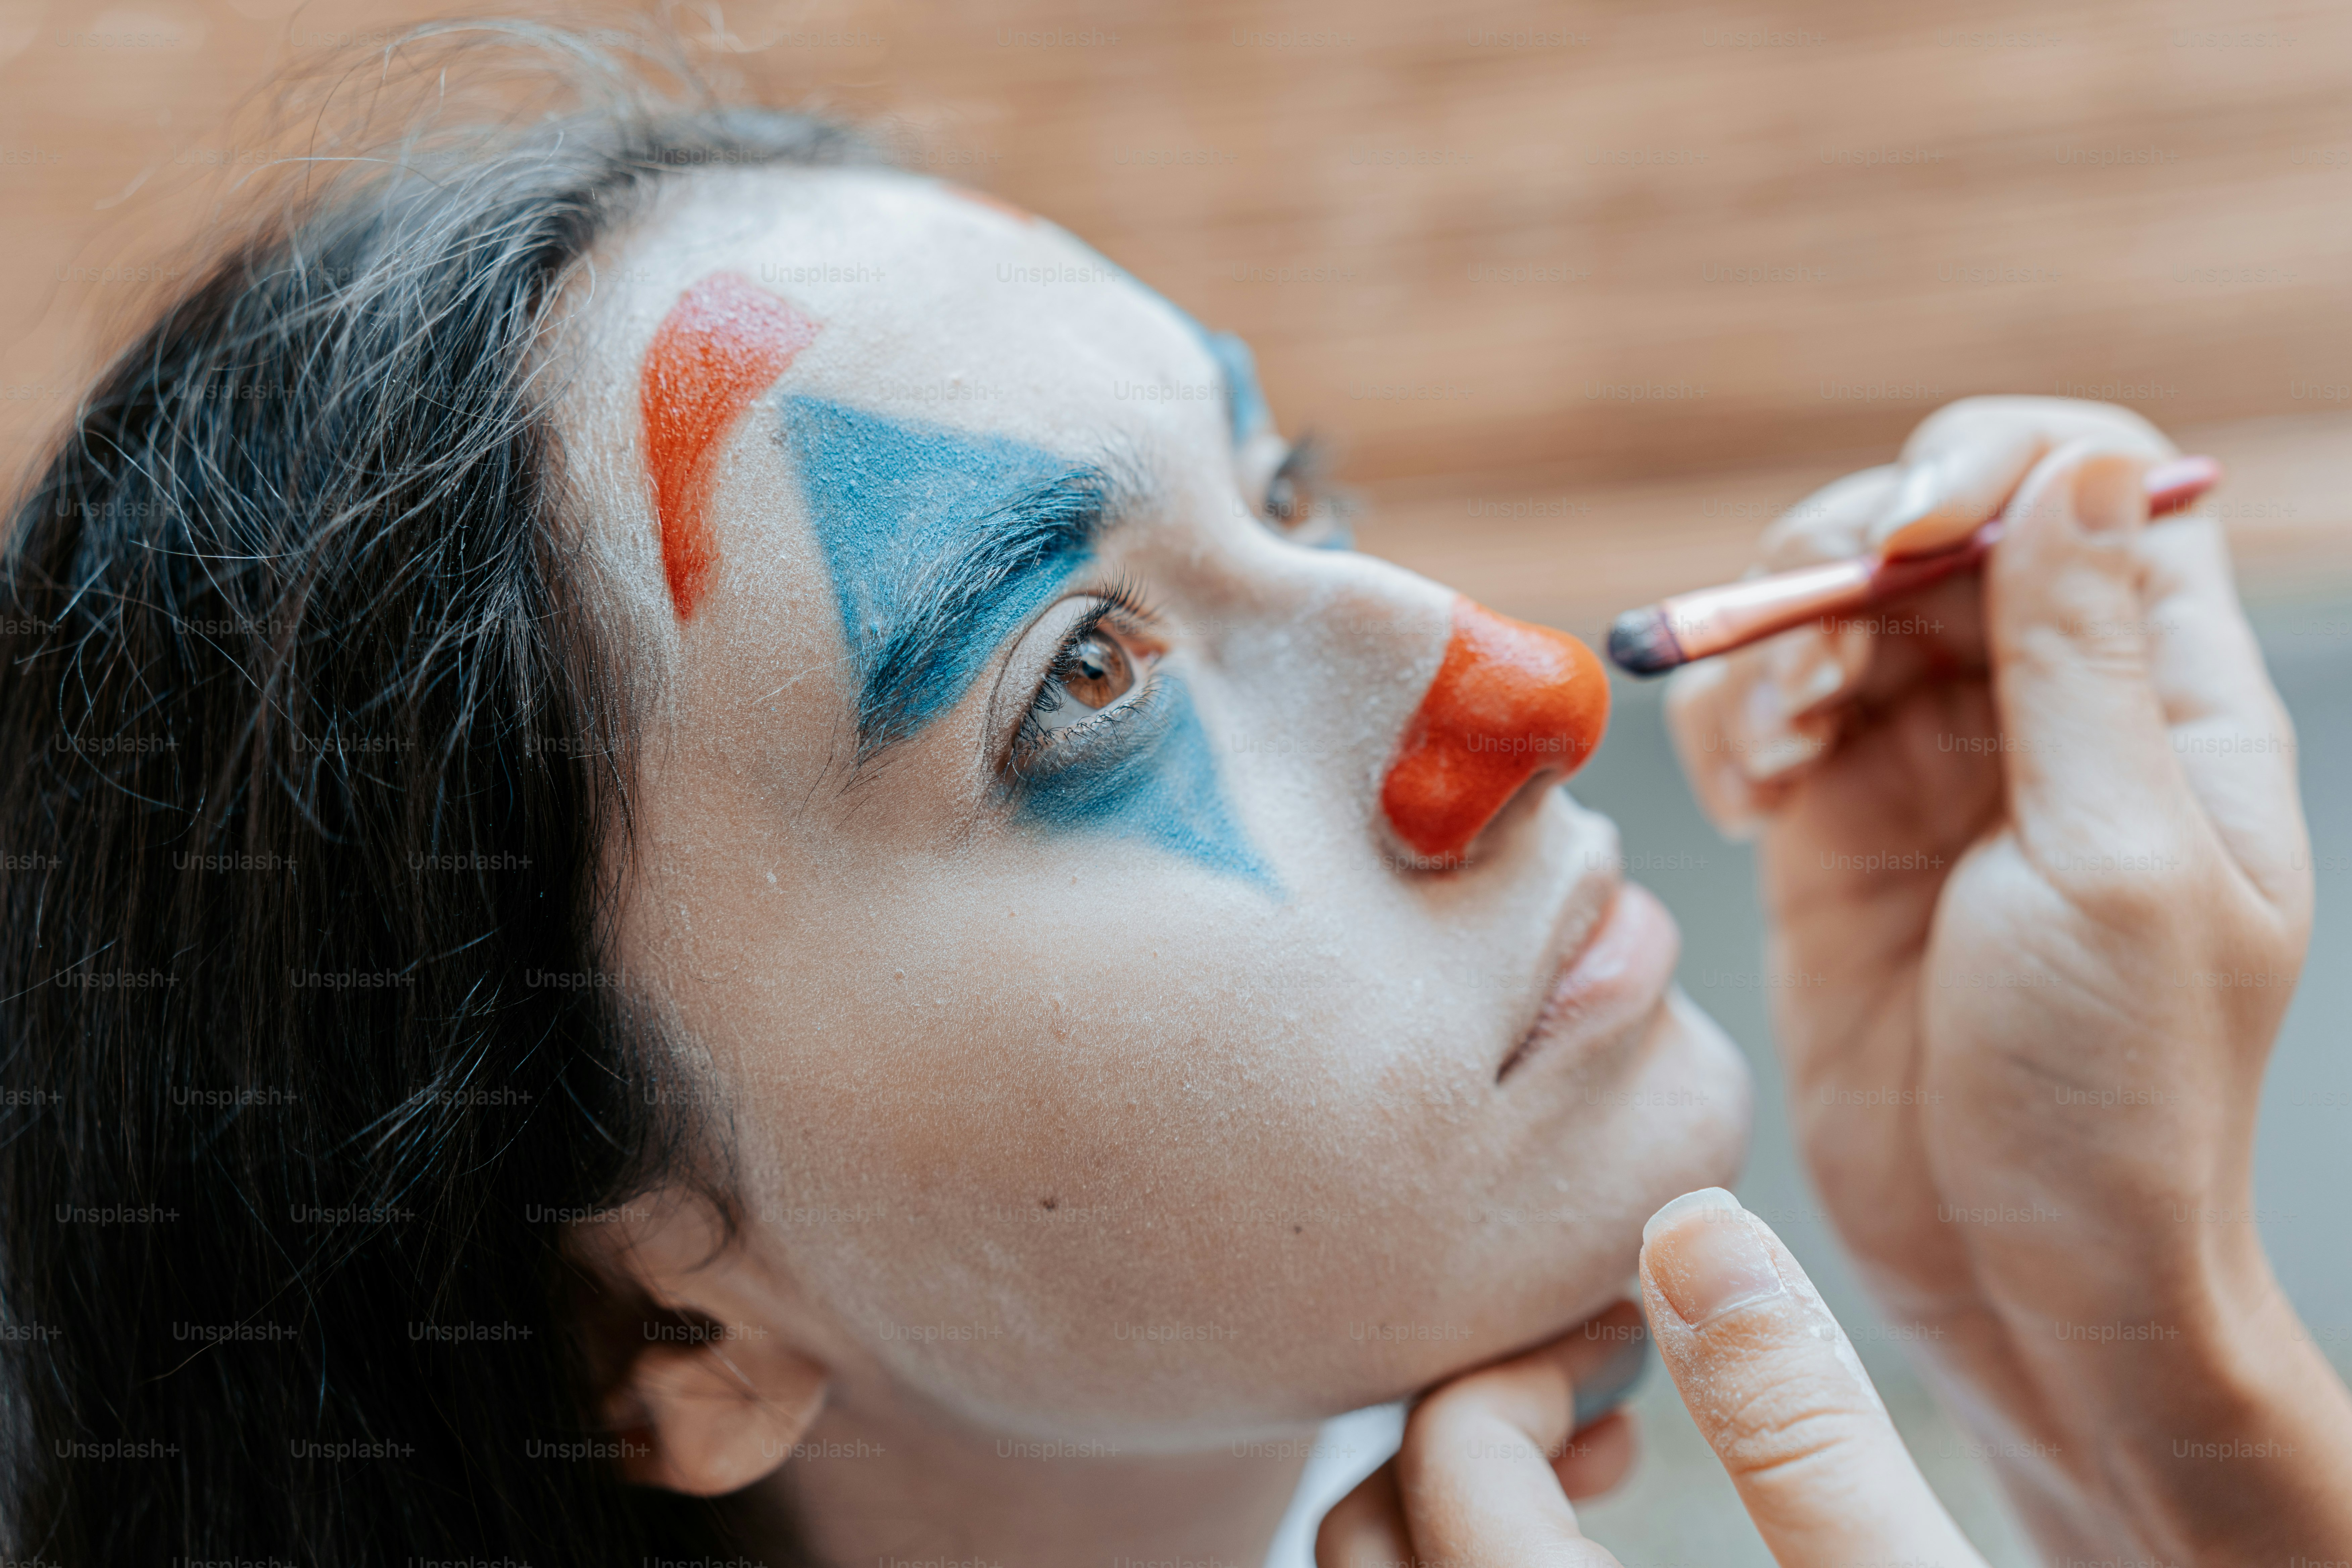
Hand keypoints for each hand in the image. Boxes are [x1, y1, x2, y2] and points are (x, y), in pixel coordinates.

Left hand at [1317, 1190, 1987, 1567]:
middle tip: (1588, 1387)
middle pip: (1372, 1531)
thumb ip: (1800, 1420)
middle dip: (1466, 1433)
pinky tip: (1582, 1536)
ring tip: (1587, 1458)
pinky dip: (1472, 1559)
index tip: (1625, 1335)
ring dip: (1458, 1500)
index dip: (1532, 1369)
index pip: (1454, 1462)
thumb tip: (1692, 1232)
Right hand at [1662, 397, 2351, 1559]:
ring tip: (1777, 761)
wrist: (2023, 1272)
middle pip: (1934, 528)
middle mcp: (2048, 713)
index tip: (1914, 535)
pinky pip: (1761, 717)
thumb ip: (2081, 657)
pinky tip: (1750, 802)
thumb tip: (2073, 466)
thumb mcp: (2119, 859)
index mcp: (2168, 702)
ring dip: (1776, 645)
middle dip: (1848, 559)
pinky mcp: (1829, 836)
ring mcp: (1928, 771)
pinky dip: (1733, 726)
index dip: (1995, 464)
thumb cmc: (2113, 1091)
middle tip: (1810, 664)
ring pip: (1830, 612)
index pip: (2093, 480)